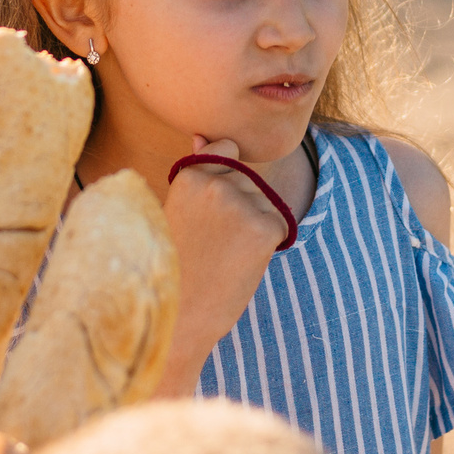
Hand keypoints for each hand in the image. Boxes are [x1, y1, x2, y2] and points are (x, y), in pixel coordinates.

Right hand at [153, 135, 288, 394]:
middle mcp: (216, 182)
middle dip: (241, 208)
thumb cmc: (175, 266)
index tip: (207, 214)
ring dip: (254, 227)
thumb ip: (198, 171)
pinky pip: (278, 224)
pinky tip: (240, 264)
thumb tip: (204, 136)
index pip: (227, 152)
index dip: (224, 182)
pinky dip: (267, 245)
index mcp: (189, 175)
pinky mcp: (264, 226)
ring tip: (222, 257)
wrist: (180, 317)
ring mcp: (241, 203)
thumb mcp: (178, 211)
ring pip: (265, 202)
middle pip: (249, 181)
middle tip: (212, 245)